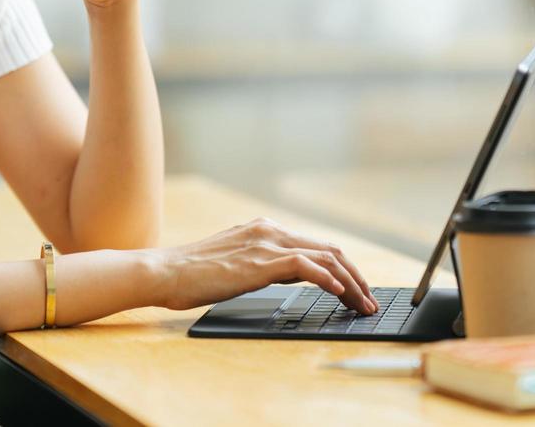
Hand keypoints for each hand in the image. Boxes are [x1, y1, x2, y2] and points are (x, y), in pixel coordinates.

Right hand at [142, 216, 377, 314]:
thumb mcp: (236, 263)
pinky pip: (305, 267)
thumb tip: (292, 275)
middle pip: (329, 250)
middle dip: (356, 277)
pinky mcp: (260, 262)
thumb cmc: (193, 273)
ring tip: (363, 304)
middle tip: (369, 301)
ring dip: (350, 283)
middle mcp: (270, 231)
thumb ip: (265, 263)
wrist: (166, 271)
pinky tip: (339, 294)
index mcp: (264, 229)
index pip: (317, 247)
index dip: (343, 269)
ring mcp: (266, 244)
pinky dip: (327, 279)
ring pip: (325, 258)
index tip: (357, 291)